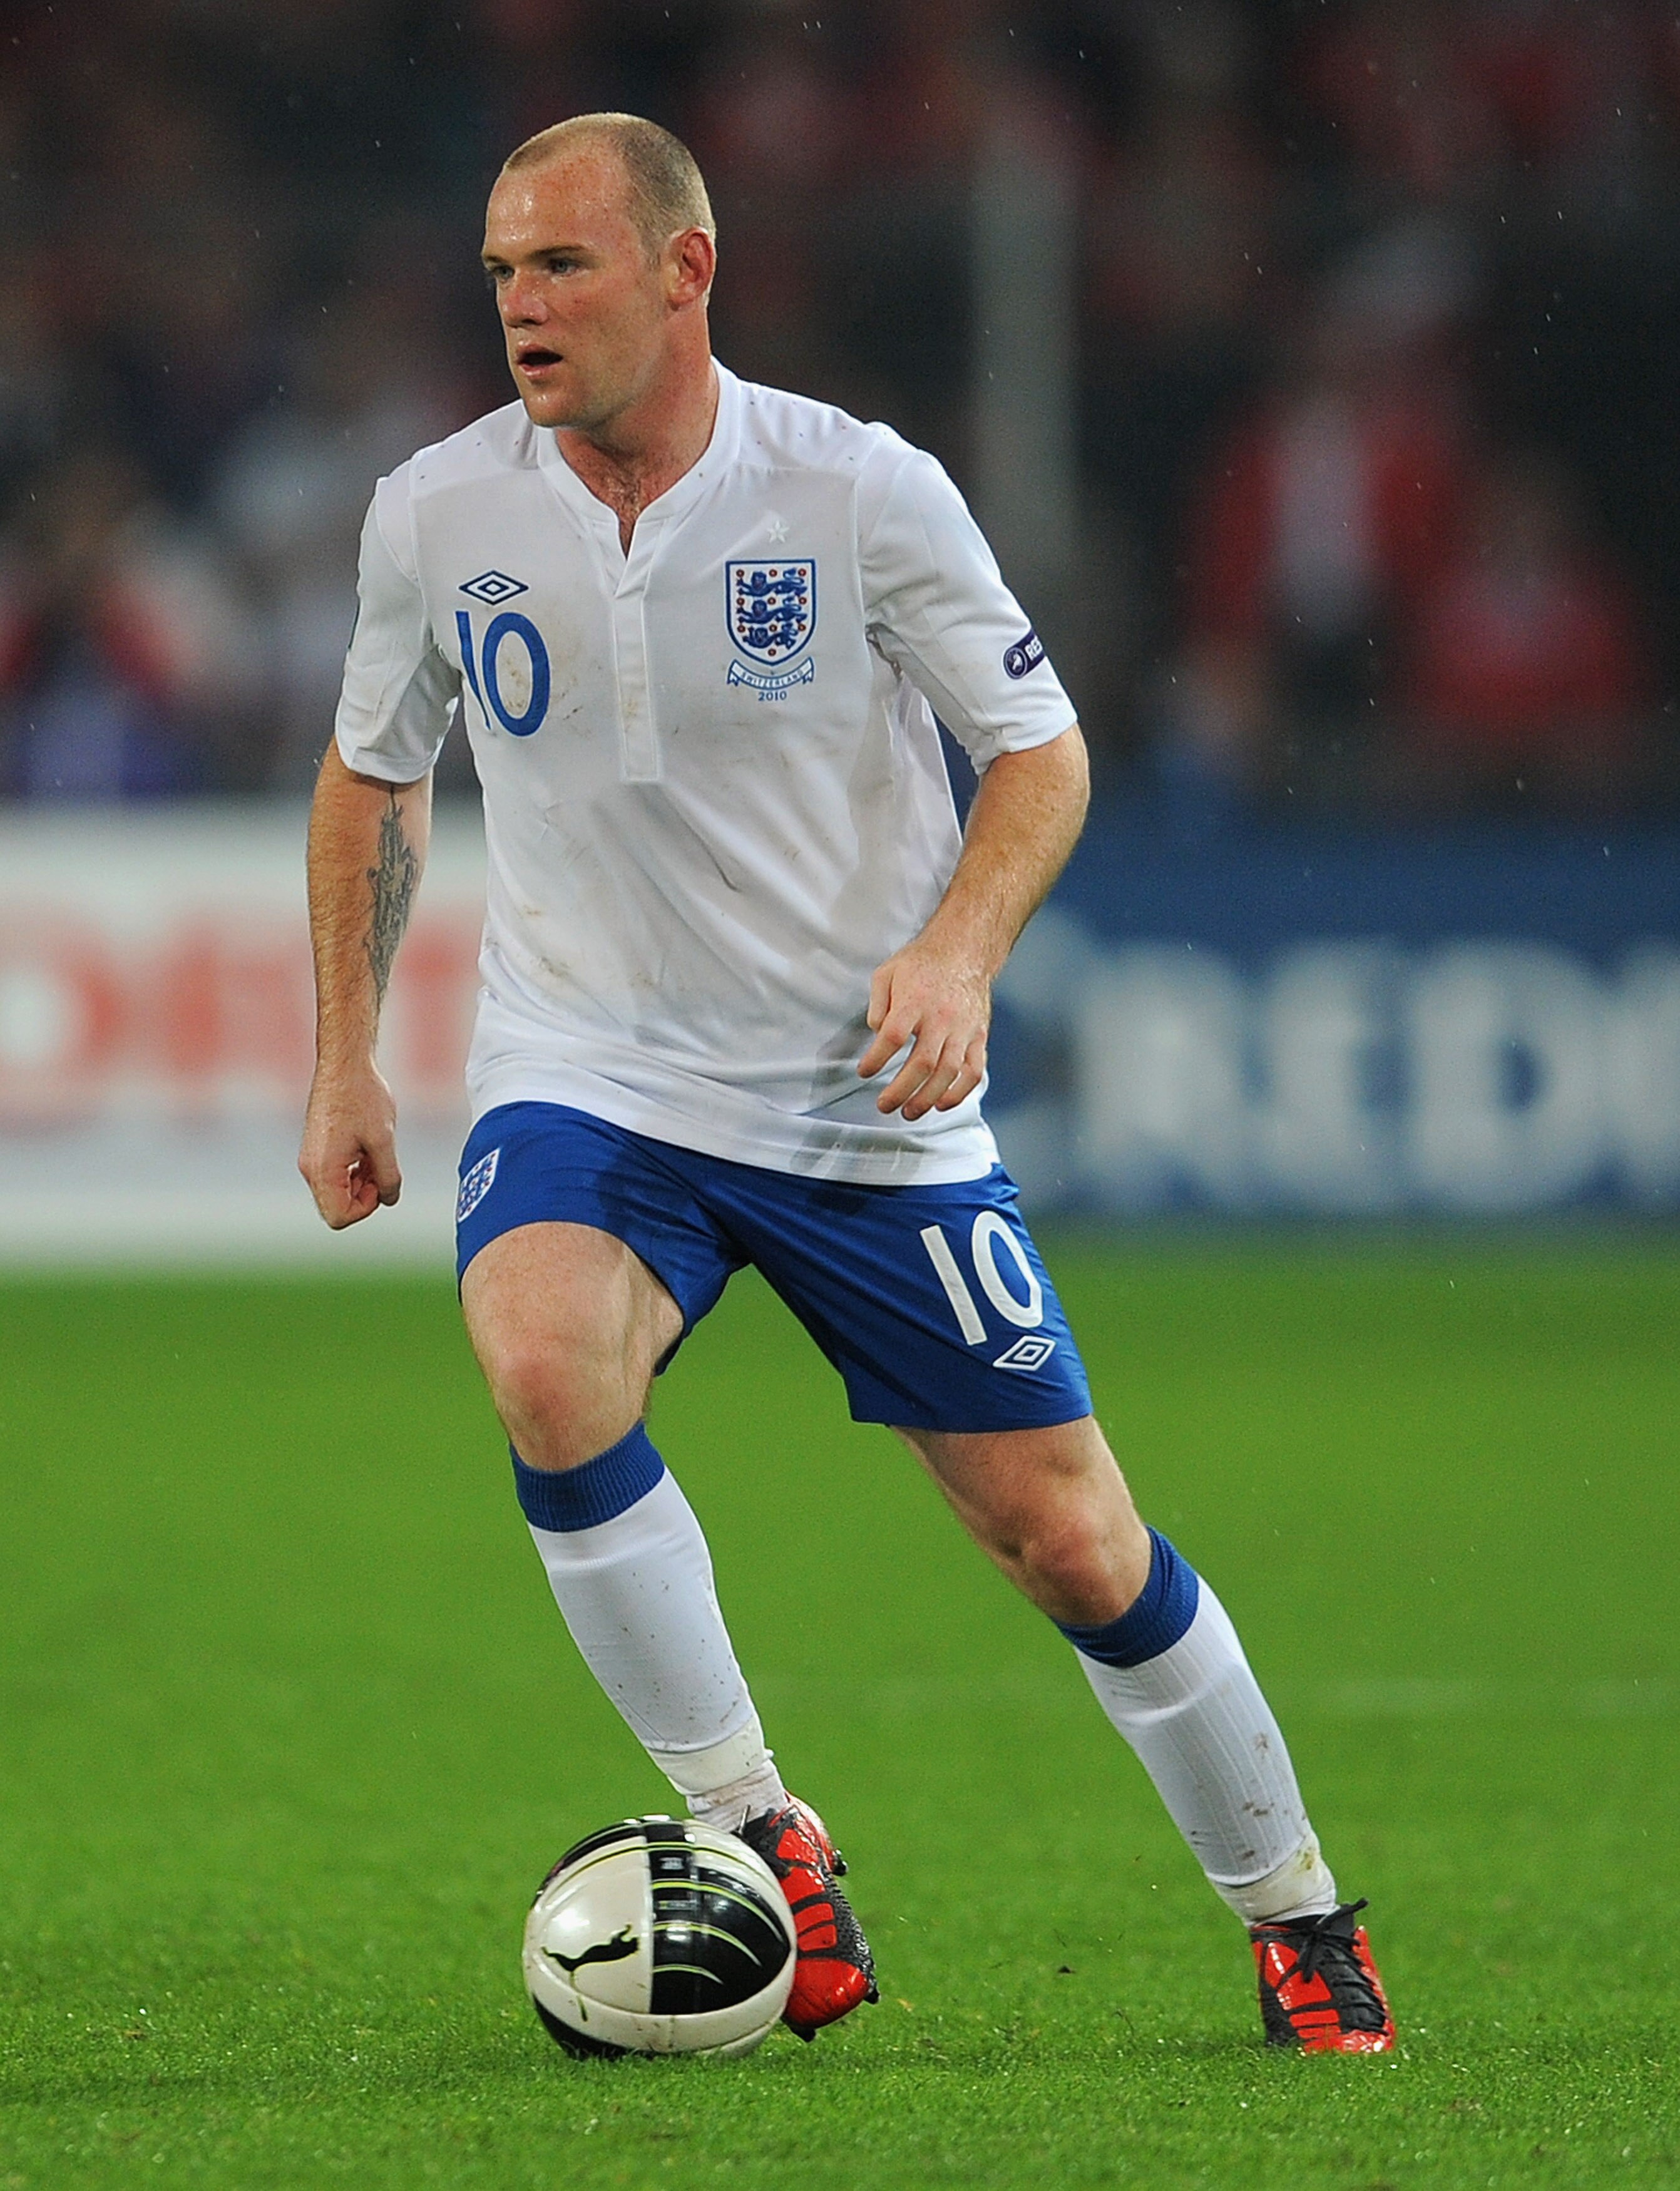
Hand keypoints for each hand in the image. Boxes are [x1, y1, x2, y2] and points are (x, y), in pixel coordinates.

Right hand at [299, 1065, 401, 1227]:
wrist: (344, 1065)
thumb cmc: (363, 1097)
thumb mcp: (384, 1141)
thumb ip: (389, 1176)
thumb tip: (390, 1200)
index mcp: (323, 1169)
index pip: (339, 1217)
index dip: (366, 1208)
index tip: (380, 1182)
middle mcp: (310, 1168)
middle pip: (336, 1208)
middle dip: (364, 1196)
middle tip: (380, 1169)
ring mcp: (311, 1159)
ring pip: (337, 1192)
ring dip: (361, 1183)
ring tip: (376, 1154)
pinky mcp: (316, 1149)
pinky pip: (334, 1175)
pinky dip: (353, 1171)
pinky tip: (368, 1149)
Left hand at [859, 939, 990, 1119]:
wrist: (964, 951)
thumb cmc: (922, 964)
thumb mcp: (887, 973)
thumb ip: (877, 1005)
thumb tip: (876, 1033)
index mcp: (915, 1001)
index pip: (893, 1036)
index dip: (876, 1059)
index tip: (864, 1072)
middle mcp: (942, 1017)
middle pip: (922, 1063)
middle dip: (900, 1091)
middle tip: (885, 1105)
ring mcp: (964, 1029)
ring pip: (948, 1073)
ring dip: (927, 1098)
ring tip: (909, 1112)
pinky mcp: (979, 1037)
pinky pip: (974, 1071)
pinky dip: (959, 1093)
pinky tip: (942, 1104)